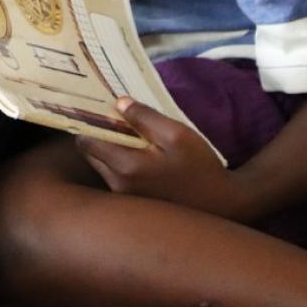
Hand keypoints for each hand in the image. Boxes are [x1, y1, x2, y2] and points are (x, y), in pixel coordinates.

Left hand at [76, 98, 246, 218]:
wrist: (221, 203)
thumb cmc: (200, 167)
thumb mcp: (177, 135)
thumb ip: (145, 117)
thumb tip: (118, 103)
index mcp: (125, 167)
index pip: (86, 141)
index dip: (89, 122)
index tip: (97, 109)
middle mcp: (117, 184)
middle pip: (89, 153)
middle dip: (97, 135)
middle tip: (113, 121)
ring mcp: (122, 195)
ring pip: (99, 165)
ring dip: (107, 149)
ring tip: (128, 137)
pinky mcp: (130, 201)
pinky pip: (112, 176)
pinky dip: (117, 162)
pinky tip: (138, 154)